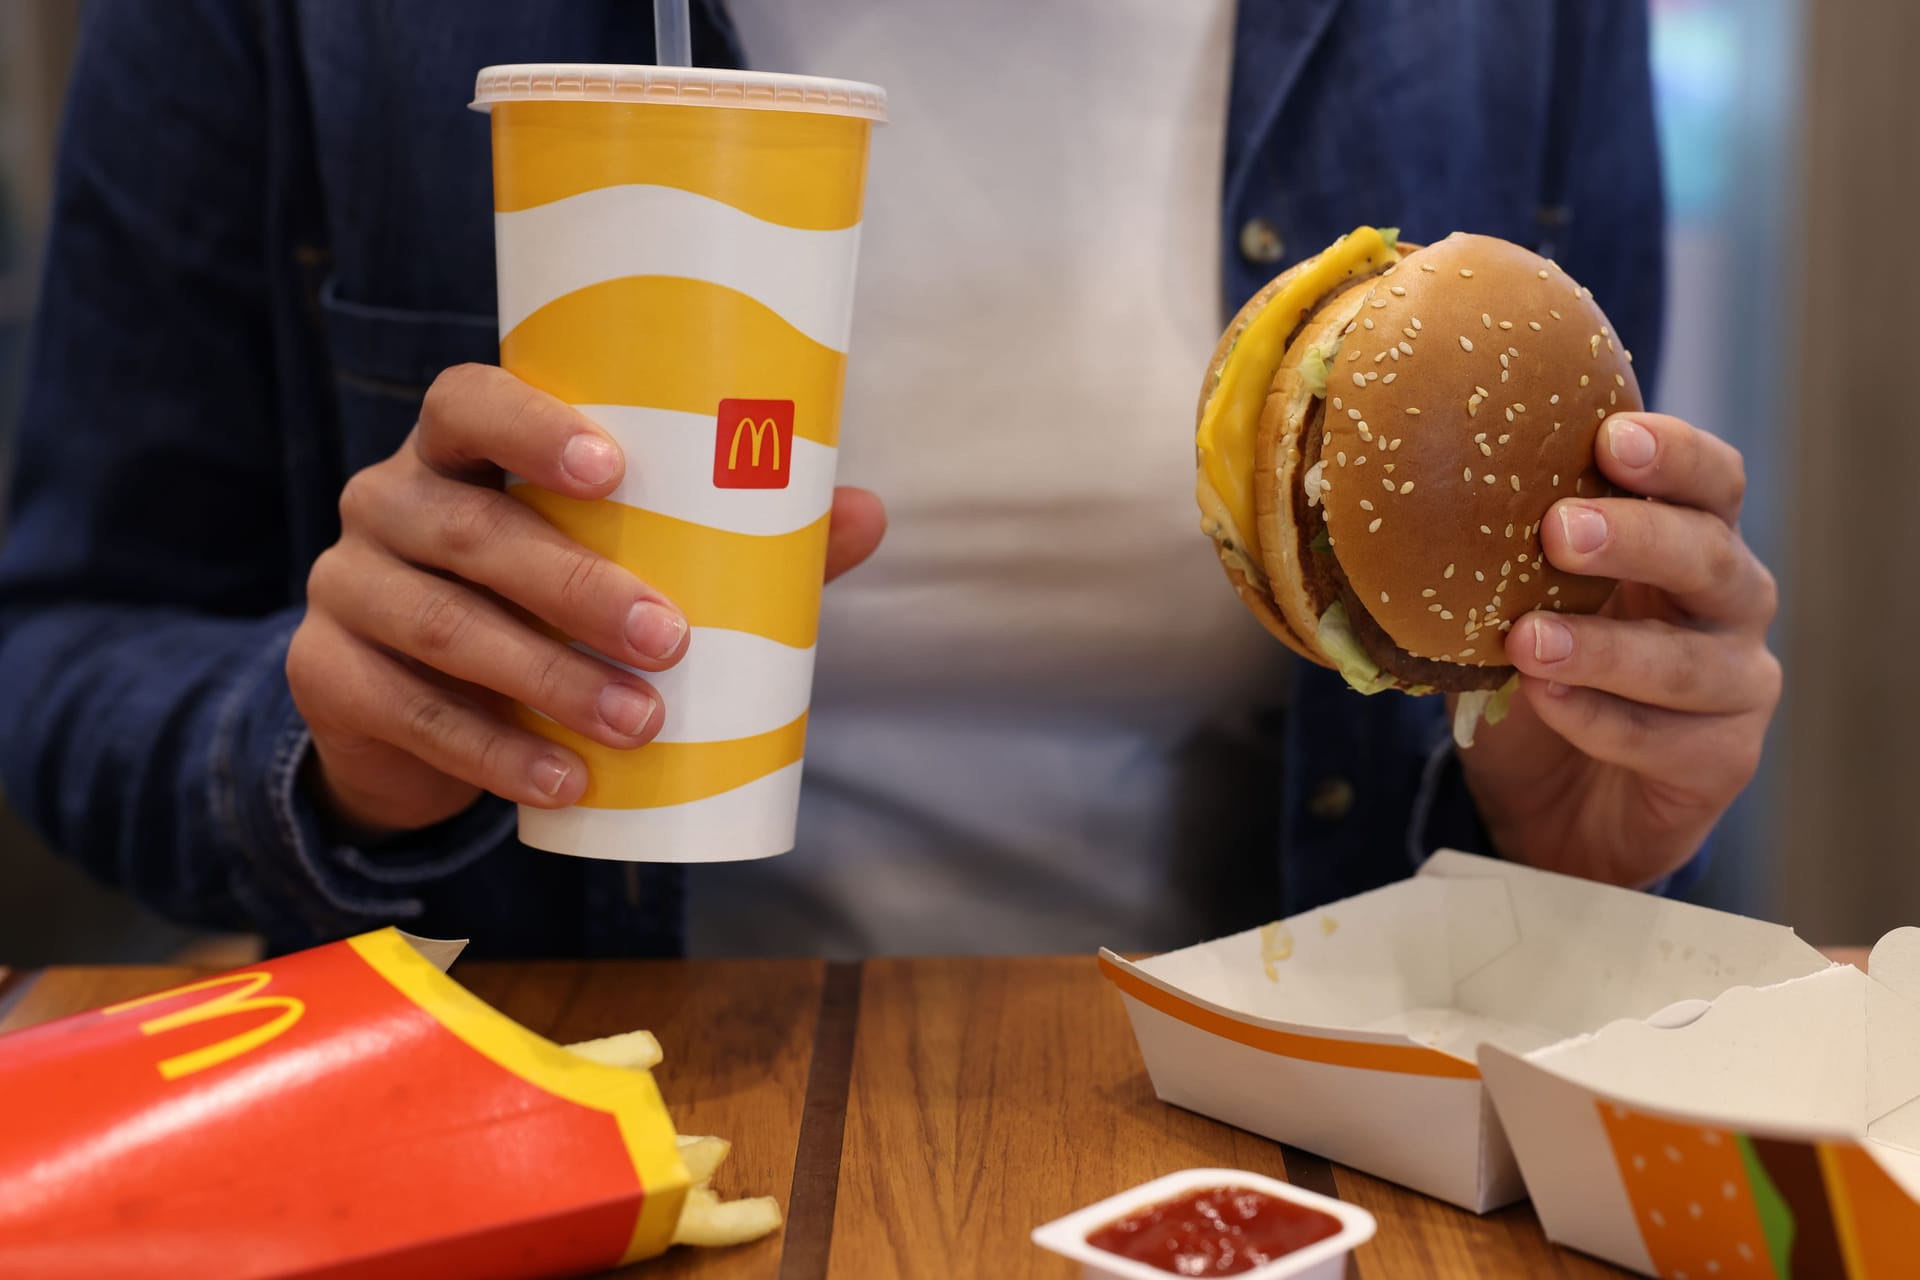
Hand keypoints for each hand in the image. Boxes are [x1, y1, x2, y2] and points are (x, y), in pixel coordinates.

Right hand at [287, 364, 885, 836]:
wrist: (417, 709)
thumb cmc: (542, 606)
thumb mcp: (619, 563)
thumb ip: (731, 537)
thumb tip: (865, 514)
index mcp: (456, 450)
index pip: (466, 402)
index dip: (532, 425)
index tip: (614, 469)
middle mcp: (386, 502)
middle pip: (467, 526)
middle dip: (573, 586)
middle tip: (667, 640)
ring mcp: (346, 588)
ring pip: (442, 624)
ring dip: (547, 679)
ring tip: (638, 724)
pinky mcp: (327, 676)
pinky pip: (410, 712)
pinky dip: (494, 753)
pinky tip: (563, 783)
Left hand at [1457, 413, 1780, 886]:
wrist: (1558, 803)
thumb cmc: (1540, 675)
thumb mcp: (1510, 604)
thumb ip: (1493, 555)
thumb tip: (1395, 497)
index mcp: (1689, 539)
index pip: (1711, 481)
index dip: (1675, 455)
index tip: (1611, 437)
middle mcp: (1729, 604)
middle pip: (1711, 557)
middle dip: (1637, 538)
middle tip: (1559, 530)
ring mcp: (1737, 684)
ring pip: (1691, 661)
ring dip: (1604, 647)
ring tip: (1527, 640)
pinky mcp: (1722, 760)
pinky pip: (1669, 741)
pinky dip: (1600, 721)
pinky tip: (1546, 702)